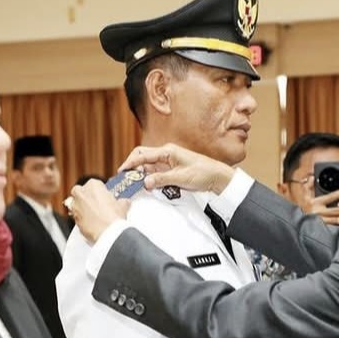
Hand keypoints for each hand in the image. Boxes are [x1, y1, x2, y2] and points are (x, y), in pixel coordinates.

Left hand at [64, 178, 129, 242]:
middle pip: (80, 191)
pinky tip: (90, 223)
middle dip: (85, 196)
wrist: (107, 232)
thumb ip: (121, 201)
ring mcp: (75, 205)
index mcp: (93, 184)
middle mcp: (81, 193)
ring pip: (74, 203)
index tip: (103, 197)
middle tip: (96, 204)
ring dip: (81, 207)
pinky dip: (81, 218)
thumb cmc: (113, 216)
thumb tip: (124, 203)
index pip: (94, 184)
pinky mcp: (73, 218)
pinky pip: (76, 216)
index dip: (99, 192)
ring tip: (92, 214)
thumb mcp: (122, 205)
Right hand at [118, 143, 234, 194]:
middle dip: (132, 167)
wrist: (217, 177)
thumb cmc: (202, 173)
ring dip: (141, 175)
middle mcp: (165, 154)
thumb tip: (145, 182)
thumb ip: (161, 179)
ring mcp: (167, 162)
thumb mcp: (181, 177)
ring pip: (148, 166)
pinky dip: (149, 179)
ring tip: (132, 185)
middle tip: (125, 179)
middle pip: (142, 157)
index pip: (143, 155)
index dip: (130, 163)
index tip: (122, 171)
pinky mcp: (170, 170)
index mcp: (167, 151)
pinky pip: (155, 173)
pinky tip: (146, 186)